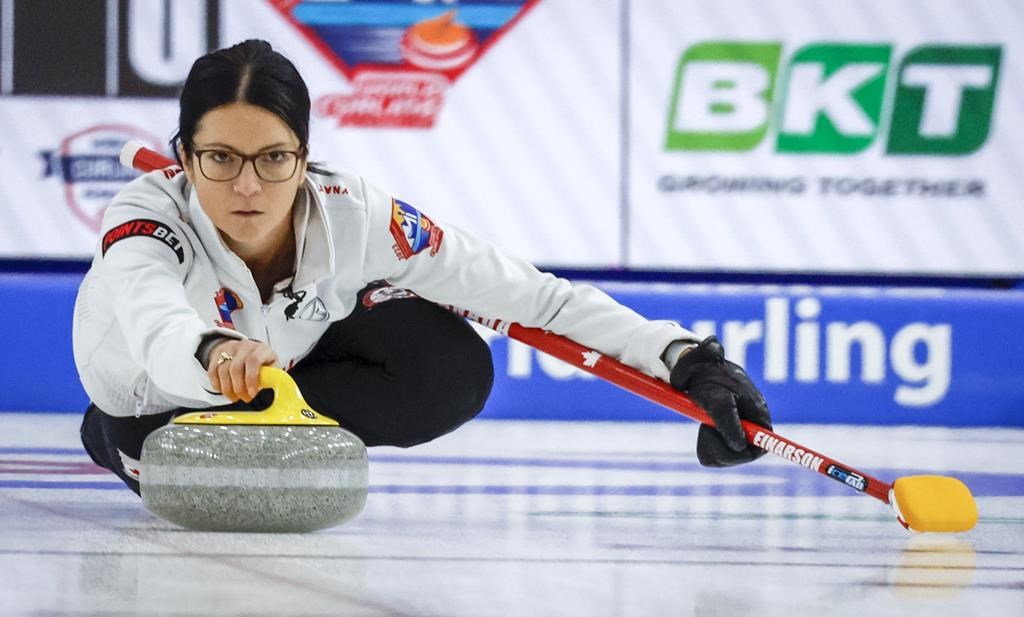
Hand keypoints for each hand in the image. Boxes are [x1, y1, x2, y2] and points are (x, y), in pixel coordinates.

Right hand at [208, 339, 277, 402]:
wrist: (245, 348)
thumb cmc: (262, 361)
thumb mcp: (271, 365)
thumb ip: (272, 375)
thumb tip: (274, 388)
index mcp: (260, 349)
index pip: (253, 361)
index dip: (251, 379)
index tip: (252, 394)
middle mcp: (244, 346)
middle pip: (236, 368)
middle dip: (239, 388)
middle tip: (244, 399)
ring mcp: (229, 349)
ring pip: (223, 371)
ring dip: (228, 389)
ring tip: (235, 398)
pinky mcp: (217, 355)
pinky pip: (212, 372)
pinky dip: (218, 385)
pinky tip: (225, 391)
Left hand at [669, 336, 771, 466]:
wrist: (694, 368)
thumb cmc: (708, 380)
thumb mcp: (718, 399)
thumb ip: (729, 422)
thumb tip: (739, 447)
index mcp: (757, 416)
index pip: (760, 447)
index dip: (742, 455)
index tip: (724, 449)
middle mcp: (750, 425)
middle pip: (739, 455)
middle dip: (719, 446)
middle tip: (705, 428)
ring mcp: (735, 430)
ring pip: (722, 454)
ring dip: (709, 440)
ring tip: (704, 420)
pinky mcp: (722, 433)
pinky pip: (712, 450)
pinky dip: (704, 440)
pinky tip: (703, 424)